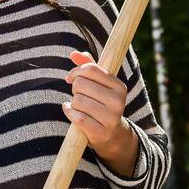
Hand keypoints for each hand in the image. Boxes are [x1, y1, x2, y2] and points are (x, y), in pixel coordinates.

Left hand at [64, 50, 137, 171]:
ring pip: (77, 100)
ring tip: (79, 106)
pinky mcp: (101, 132)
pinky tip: (71, 111)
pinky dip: (69, 112)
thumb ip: (88, 66)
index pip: (91, 69)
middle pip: (80, 84)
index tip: (70, 78)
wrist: (111, 134)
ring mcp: (111, 118)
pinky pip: (77, 117)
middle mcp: (118, 101)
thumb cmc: (101, 103)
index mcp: (119, 86)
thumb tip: (74, 54)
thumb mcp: (99, 84)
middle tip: (80, 95)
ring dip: (72, 103)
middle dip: (75, 89)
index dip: (76, 71)